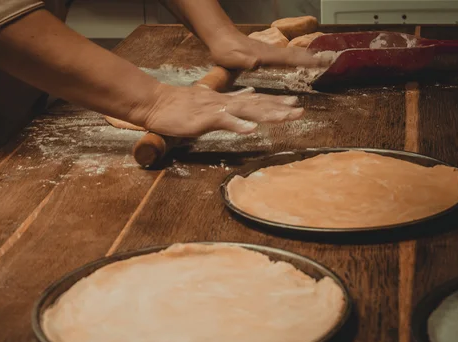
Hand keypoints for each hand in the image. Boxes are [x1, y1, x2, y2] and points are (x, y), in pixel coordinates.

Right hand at [132, 84, 303, 137]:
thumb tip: (247, 96)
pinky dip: (238, 124)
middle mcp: (225, 103)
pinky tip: (250, 129)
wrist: (157, 103)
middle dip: (279, 108)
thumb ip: (228, 102)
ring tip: (285, 117)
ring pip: (246, 110)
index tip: (294, 104)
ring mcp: (216, 110)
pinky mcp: (204, 119)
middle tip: (300, 111)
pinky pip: (224, 121)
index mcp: (226, 101)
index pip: (255, 100)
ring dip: (267, 114)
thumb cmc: (180, 106)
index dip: (275, 102)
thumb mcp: (208, 103)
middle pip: (257, 104)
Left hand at [208, 27, 325, 69]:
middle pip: (295, 54)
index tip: (320, 62)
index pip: (290, 58)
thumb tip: (255, 63)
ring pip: (292, 54)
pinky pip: (285, 56)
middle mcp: (270, 52)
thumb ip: (244, 60)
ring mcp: (268, 51)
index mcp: (266, 55)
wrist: (219, 37)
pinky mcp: (265, 53)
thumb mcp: (233, 58)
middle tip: (329, 61)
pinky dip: (296, 58)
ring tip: (320, 61)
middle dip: (312, 58)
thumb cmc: (225, 50)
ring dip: (307, 57)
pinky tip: (298, 60)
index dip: (305, 61)